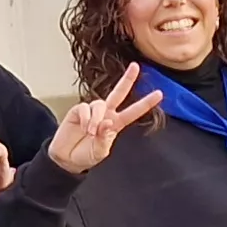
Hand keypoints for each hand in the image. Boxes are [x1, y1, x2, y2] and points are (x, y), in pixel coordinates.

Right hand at [46, 64, 162, 174]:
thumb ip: (104, 139)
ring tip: (90, 132)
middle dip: (127, 79)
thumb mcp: (99, 152)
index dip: (146, 103)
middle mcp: (105, 114)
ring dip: (95, 119)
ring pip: (99, 104)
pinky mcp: (77, 110)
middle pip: (118, 93)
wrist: (67, 159)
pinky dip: (84, 118)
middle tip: (136, 67)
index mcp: (115, 124)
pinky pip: (84, 108)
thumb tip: (107, 123)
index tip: (159, 93)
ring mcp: (92, 111)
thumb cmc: (86, 155)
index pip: (133, 112)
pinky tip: (82, 127)